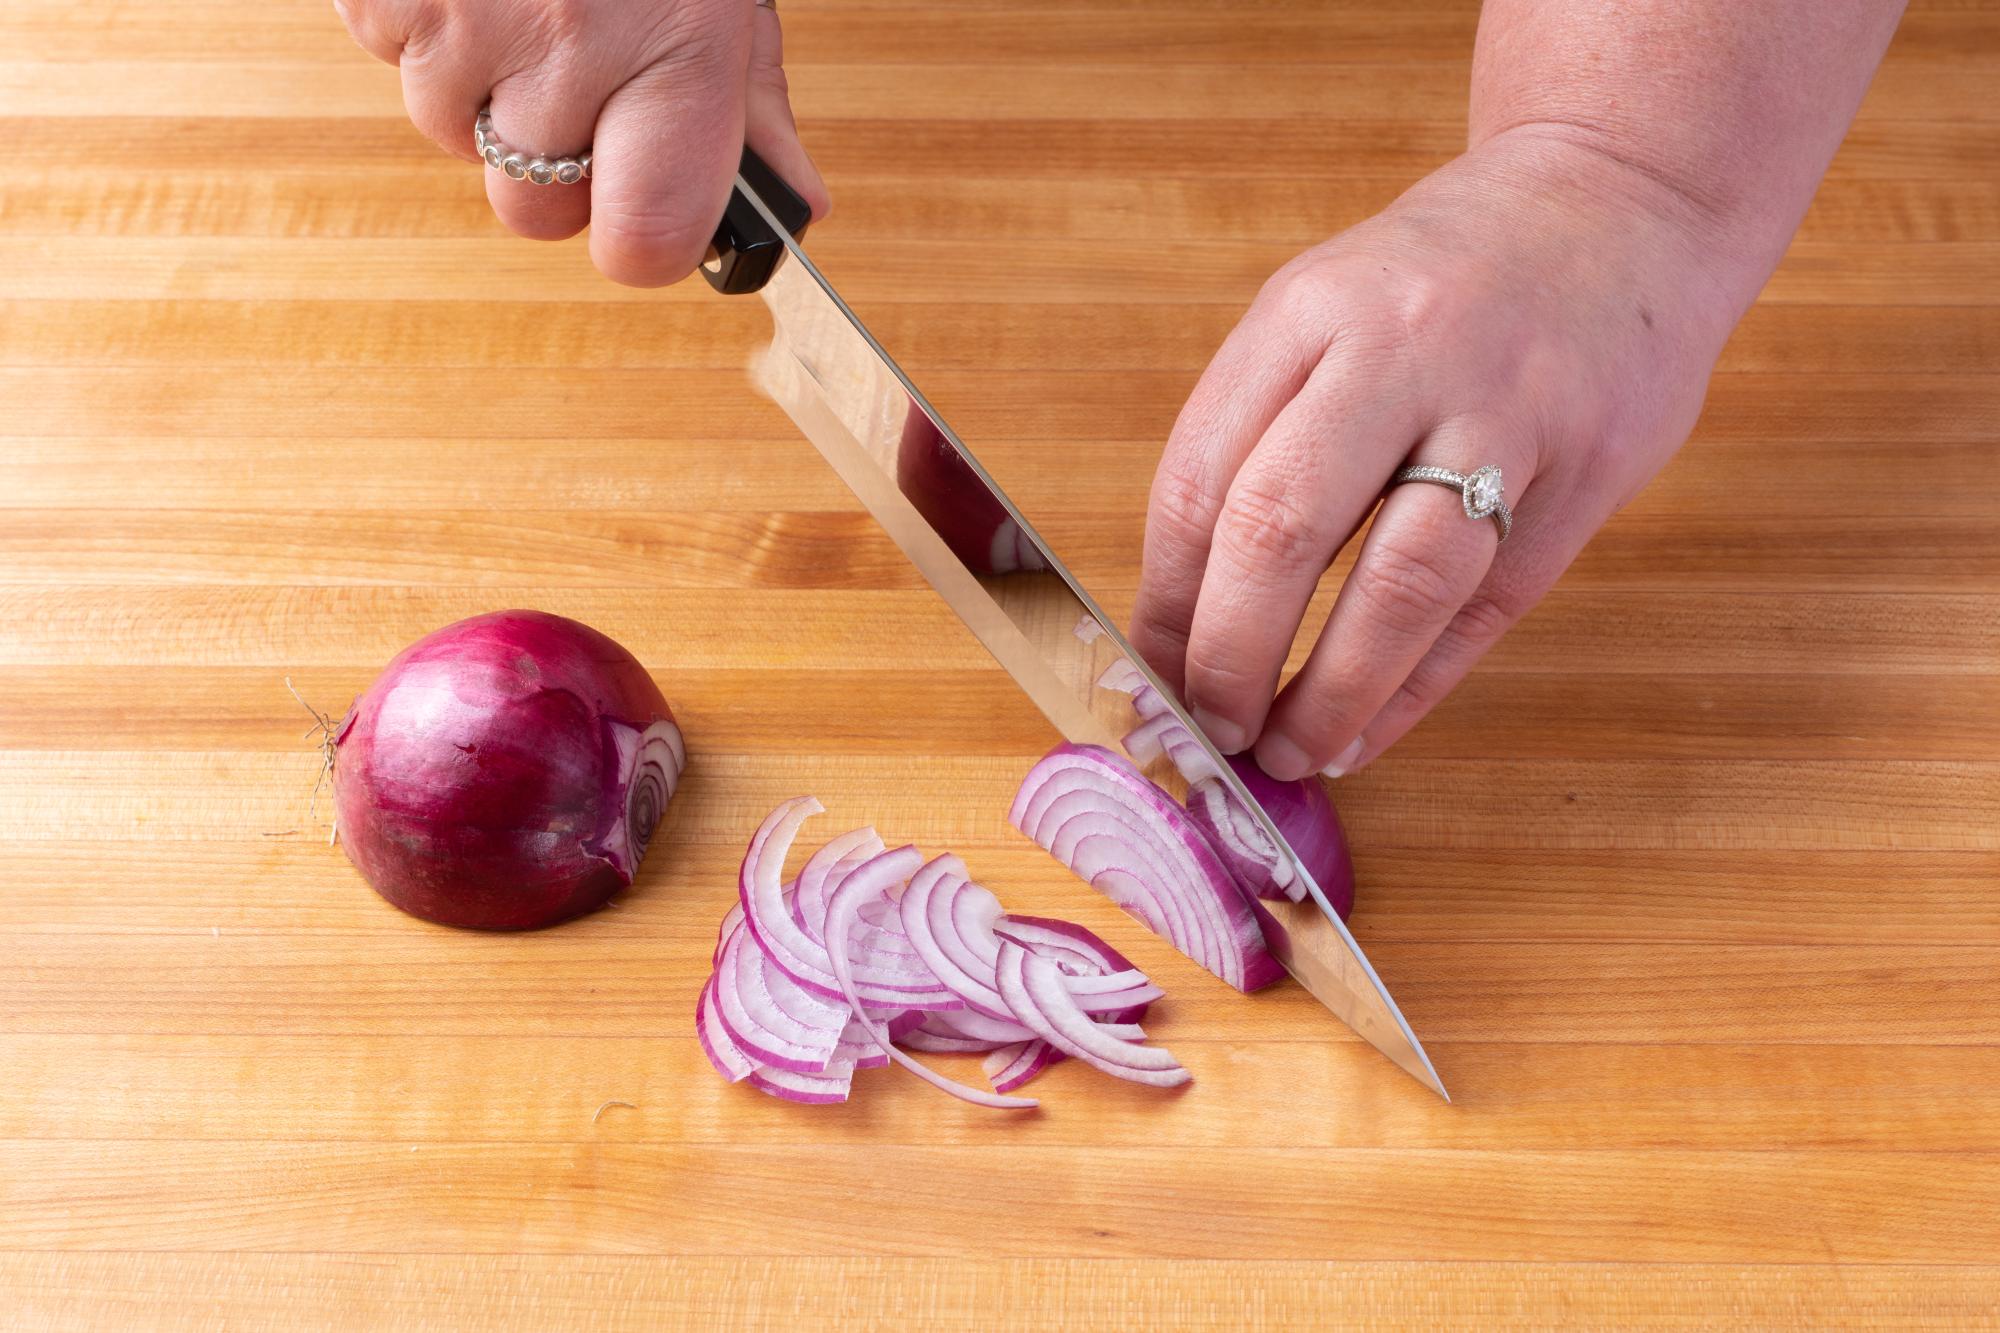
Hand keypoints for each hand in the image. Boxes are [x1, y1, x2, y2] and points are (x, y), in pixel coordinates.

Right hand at [335, 0, 829, 284]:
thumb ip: (751, 105)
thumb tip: (793, 208)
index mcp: (677, 53)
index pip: (641, 242)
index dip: (637, 243)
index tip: (641, 220)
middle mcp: (567, 45)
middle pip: (532, 209)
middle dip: (551, 164)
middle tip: (578, 74)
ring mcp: (460, 17)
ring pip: (455, 134)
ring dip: (483, 87)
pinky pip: (391, 56)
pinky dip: (426, 26)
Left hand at [1129, 129, 1743, 781]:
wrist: (1622, 200)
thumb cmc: (1442, 280)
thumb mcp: (1325, 309)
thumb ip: (1256, 432)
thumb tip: (1183, 608)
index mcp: (1310, 311)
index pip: (1203, 478)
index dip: (1166, 600)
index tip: (1147, 675)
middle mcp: (1402, 351)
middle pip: (1284, 526)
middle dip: (1230, 655)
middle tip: (1210, 728)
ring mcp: (1508, 410)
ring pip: (1401, 582)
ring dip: (1332, 691)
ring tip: (1290, 751)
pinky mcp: (1588, 471)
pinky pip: (1487, 608)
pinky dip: (1416, 688)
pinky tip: (1366, 732)